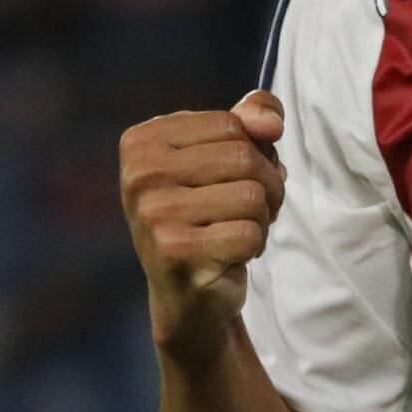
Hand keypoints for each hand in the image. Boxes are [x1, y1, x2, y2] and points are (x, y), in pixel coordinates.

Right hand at [122, 92, 287, 367]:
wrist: (187, 292)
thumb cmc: (208, 213)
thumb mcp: (226, 154)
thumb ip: (250, 118)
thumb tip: (272, 120)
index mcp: (142, 141)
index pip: (231, 124)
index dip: (255, 152)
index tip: (236, 179)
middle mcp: (139, 174)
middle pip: (244, 157)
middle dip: (265, 187)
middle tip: (247, 211)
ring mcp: (153, 215)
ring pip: (252, 197)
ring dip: (261, 219)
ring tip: (235, 232)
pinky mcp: (174, 252)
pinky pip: (249, 234)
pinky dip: (254, 246)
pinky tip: (229, 256)